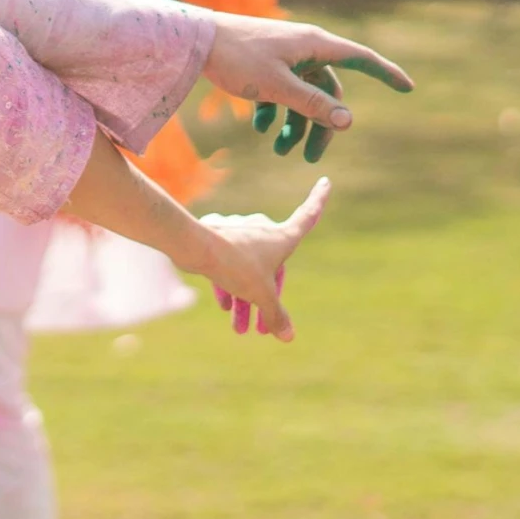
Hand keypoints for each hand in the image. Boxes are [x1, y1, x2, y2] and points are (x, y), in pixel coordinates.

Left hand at [192, 177, 330, 341]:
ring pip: (247, 268)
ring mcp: (239, 231)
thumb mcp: (261, 295)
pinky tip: (223, 305)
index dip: (319, 200)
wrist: (193, 247)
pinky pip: (229, 263)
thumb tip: (289, 337)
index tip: (326, 180)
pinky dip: (229, 283)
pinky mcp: (218, 236)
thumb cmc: (234, 264)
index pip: (308, 215)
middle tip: (260, 329)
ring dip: (244, 299)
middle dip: (266, 300)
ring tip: (239, 328)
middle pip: (272, 267)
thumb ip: (276, 315)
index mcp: (282, 236)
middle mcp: (263, 229)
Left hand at [202, 13, 413, 163]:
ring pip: (302, 95)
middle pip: (327, 91)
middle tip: (309, 159)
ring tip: (280, 150)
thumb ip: (313, 104)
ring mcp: (284, 54)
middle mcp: (304, 47)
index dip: (386, 73)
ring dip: (295, 123)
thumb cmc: (236, 59)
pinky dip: (275, 109)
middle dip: (321, 126)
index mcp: (315, 45)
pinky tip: (260, 127)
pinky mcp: (263, 61)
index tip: (408, 88)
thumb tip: (348, 121)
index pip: (361, 58)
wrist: (194, 40)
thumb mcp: (277, 87)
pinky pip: (280, 90)